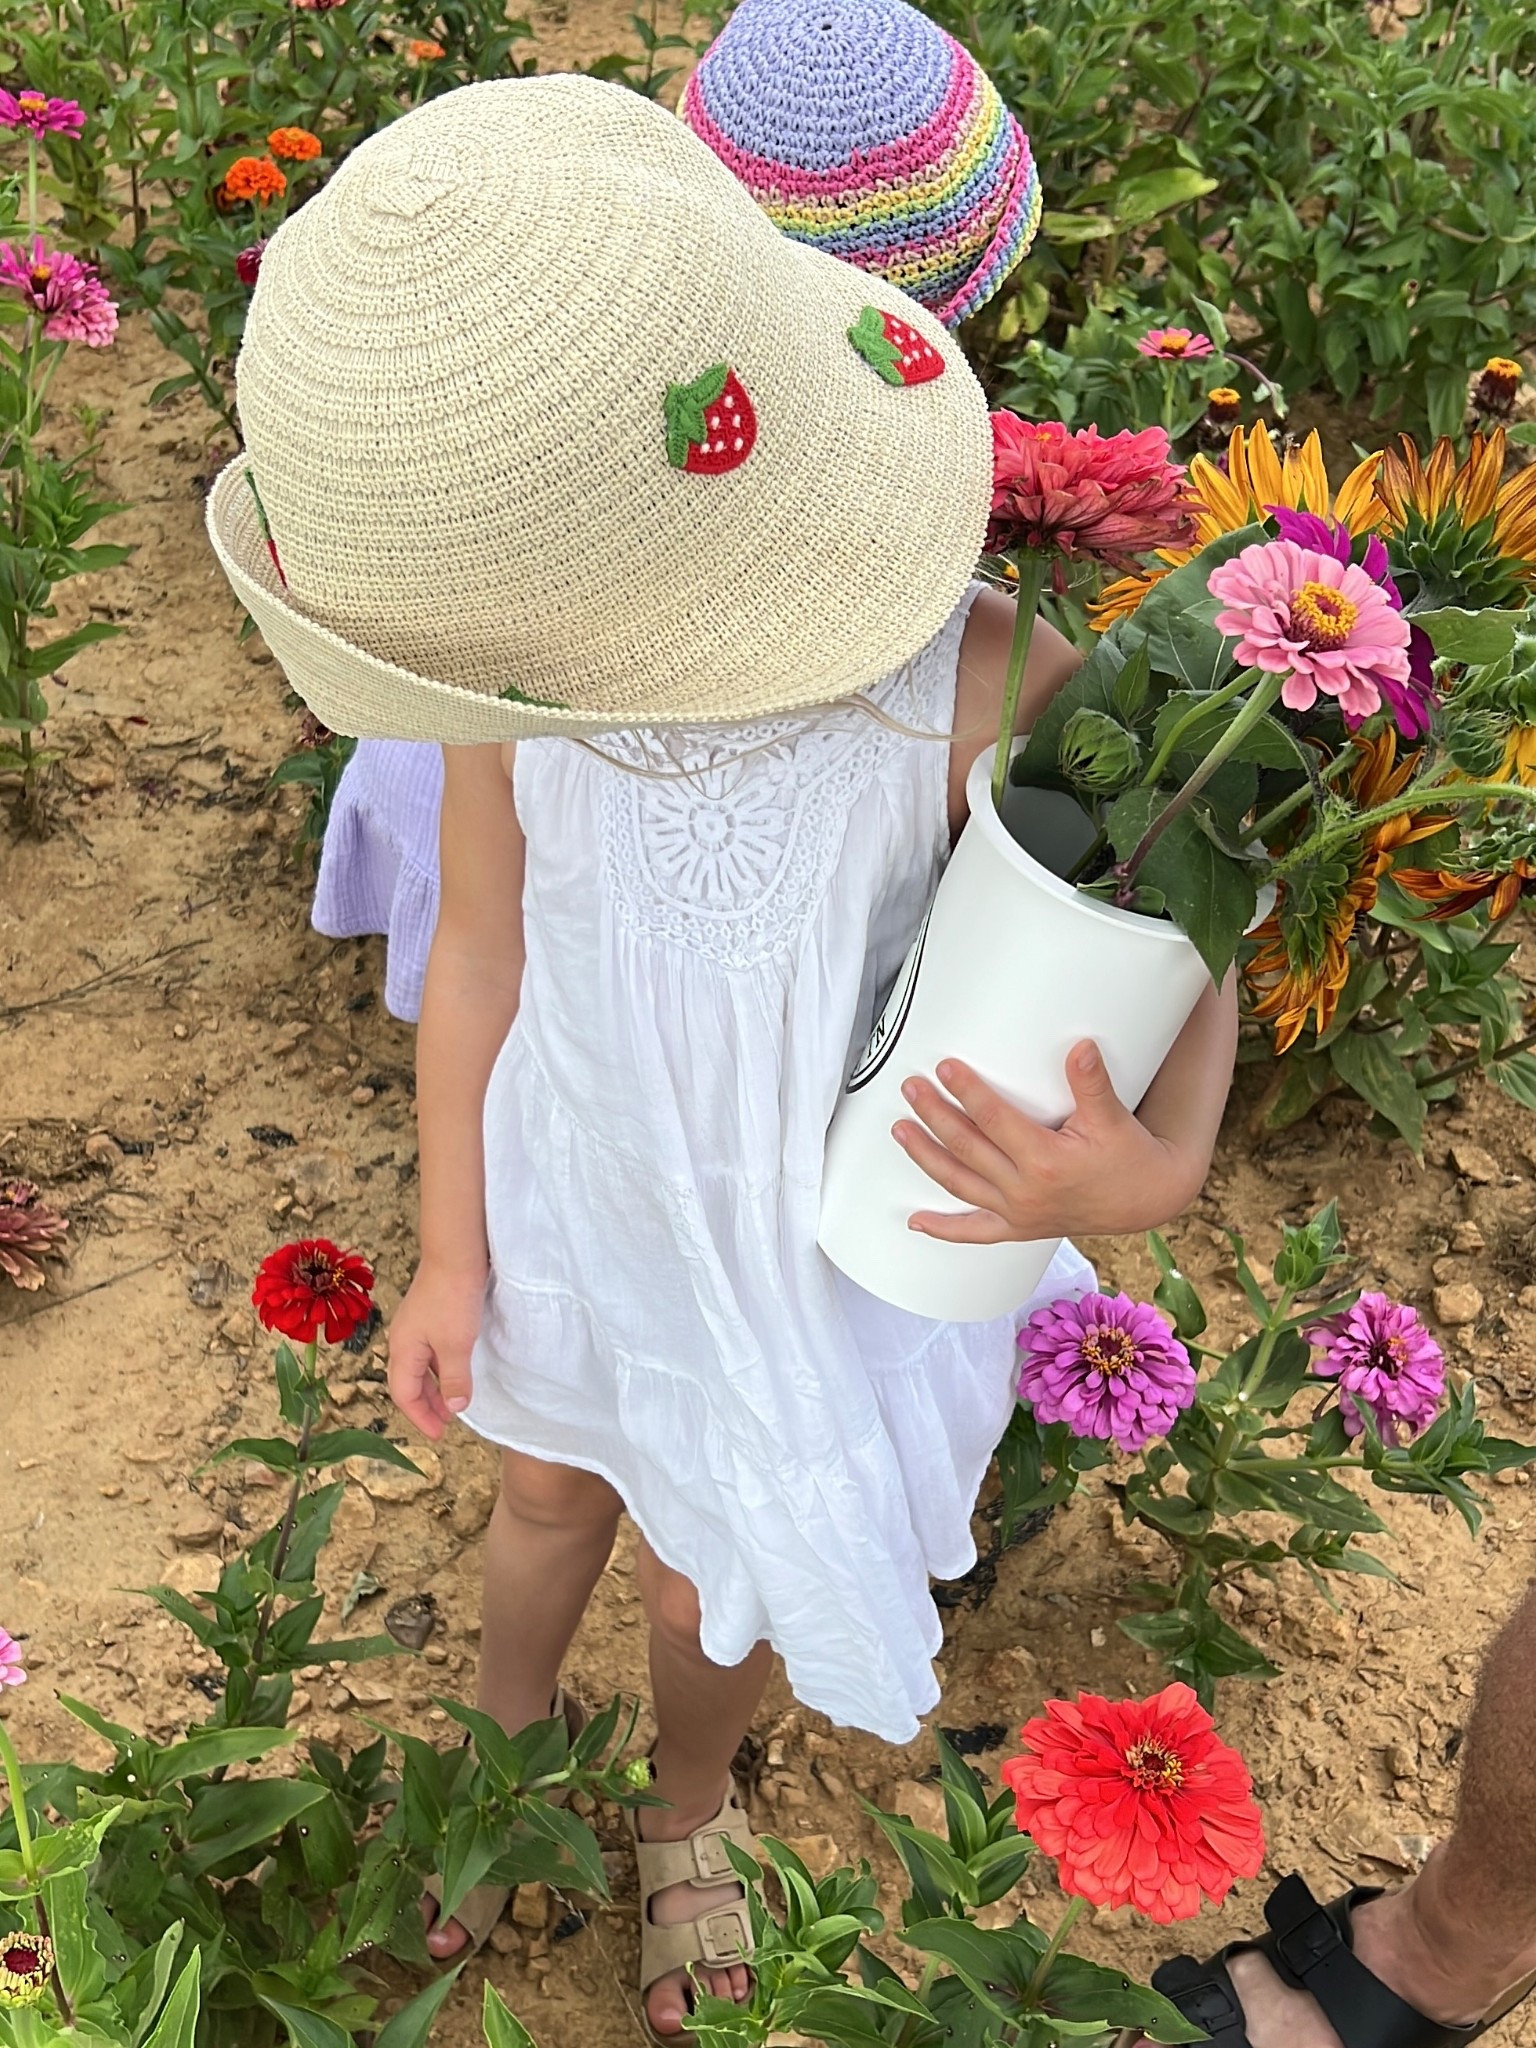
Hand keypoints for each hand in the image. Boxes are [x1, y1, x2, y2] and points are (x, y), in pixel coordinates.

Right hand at [387, 1259, 487, 1438]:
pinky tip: (456, 1369)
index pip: (404, 1394)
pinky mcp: (428, 1314)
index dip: (421, 1416)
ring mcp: (415, 1325)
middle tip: (447, 1422)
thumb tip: (455, 1408)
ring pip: (419, 1366)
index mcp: (402, 1349)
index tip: (440, 1434)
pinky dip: (440, 1368)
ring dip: (434, 1387)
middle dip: (426, 1405)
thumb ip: (455, 1379)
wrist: (456, 1253)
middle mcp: (403, 1339)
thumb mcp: (457, 1345)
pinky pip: (429, 1351)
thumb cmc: (453, 1298)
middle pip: (407, 1382)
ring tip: (454, 1401)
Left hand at [893, 1041, 1200, 1242]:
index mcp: (1046, 1162)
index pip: (994, 1121)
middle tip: (911, 1088)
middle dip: (935, 1116)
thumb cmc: (1130, 1157)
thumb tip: (1081, 1047)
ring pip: (960, 1184)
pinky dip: (944, 1229)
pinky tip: (916, 1221)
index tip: (945, 1068)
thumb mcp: (1113, 1118)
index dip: (967, 1092)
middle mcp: (1026, 1191)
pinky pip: (974, 1232)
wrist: (1146, 1200)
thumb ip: (1092, 1083)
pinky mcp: (1018, 1228)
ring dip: (926, 1157)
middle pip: (967, 1149)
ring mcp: (1018, 1212)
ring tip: (900, 1130)